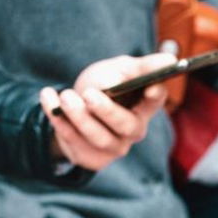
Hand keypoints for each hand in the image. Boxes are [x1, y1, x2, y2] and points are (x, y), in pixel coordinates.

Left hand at [40, 53, 173, 170]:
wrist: (74, 105)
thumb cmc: (104, 83)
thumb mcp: (120, 68)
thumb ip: (142, 65)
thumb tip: (169, 59)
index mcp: (144, 105)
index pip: (155, 101)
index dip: (154, 95)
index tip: (149, 86)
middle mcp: (132, 130)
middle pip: (126, 126)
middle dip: (107, 110)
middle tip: (89, 94)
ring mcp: (113, 147)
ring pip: (99, 138)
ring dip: (79, 117)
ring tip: (65, 96)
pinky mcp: (91, 157)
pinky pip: (74, 143)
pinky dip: (59, 121)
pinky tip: (48, 99)